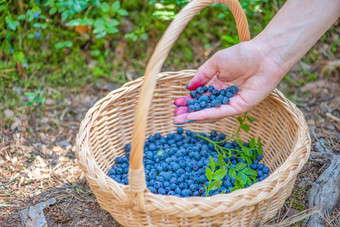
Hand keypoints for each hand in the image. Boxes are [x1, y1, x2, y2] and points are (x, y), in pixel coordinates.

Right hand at [173, 39, 287, 123]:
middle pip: (204, 107)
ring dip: (194, 117)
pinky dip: (206, 115)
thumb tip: (188, 87)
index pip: (201, 96)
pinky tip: (194, 116)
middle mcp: (225, 96)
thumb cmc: (242, 54)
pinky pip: (220, 112)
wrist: (264, 54)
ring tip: (179, 119)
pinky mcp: (240, 107)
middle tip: (175, 116)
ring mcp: (232, 102)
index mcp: (219, 84)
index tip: (176, 103)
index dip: (188, 101)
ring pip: (210, 113)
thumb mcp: (216, 63)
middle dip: (189, 112)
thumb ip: (202, 75)